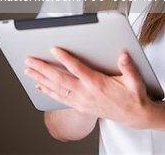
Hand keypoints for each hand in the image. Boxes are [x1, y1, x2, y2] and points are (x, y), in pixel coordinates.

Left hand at [24, 49, 151, 128]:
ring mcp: (81, 101)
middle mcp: (86, 93)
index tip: (54, 49)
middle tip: (30, 60)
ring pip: (56, 89)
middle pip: (60, 79)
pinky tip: (39, 86)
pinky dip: (48, 92)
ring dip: (41, 79)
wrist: (135, 116)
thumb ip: (128, 67)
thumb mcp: (135, 80)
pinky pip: (60, 98)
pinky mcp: (80, 106)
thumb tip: (122, 55)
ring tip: (29, 70)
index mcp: (97, 84)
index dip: (64, 58)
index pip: (77, 69)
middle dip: (43, 69)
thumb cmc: (133, 96)